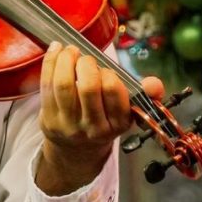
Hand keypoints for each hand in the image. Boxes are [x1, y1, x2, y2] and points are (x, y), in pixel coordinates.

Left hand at [35, 41, 163, 195]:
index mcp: (117, 123)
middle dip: (87, 64)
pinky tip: (55, 50)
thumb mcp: (127, 111)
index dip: (108, 74)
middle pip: (88, 87)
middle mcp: (93, 127)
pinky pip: (46, 85)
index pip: (113, 91)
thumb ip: (143, 94)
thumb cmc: (104, 119)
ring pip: (63, 85)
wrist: (76, 150)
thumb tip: (155, 84)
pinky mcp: (49, 119)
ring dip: (66, 60)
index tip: (105, 70)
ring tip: (70, 51)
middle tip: (86, 58)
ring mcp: (69, 125)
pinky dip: (50, 63)